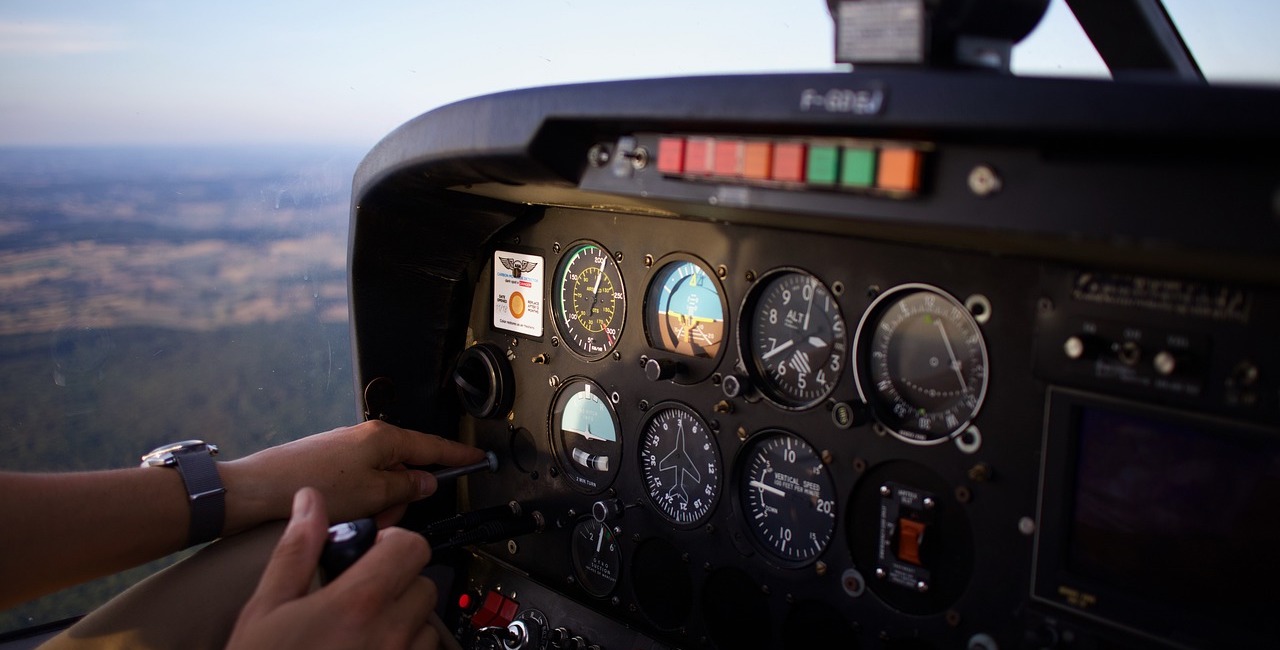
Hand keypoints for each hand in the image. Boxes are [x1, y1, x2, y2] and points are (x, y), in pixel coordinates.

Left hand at [222, 421, 484, 533]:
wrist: (258, 490)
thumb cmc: (314, 486)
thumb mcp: (373, 494)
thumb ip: (407, 487)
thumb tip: (426, 482)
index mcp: (384, 437)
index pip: (434, 446)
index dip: (459, 456)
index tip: (479, 458)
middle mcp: (366, 437)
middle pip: (406, 468)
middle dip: (402, 497)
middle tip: (386, 517)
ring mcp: (347, 450)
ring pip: (382, 481)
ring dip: (379, 504)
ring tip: (359, 519)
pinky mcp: (330, 464)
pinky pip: (361, 485)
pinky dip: (361, 503)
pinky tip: (344, 516)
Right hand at [227, 488, 440, 649]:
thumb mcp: (266, 608)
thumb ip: (297, 550)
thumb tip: (309, 503)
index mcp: (358, 603)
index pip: (410, 546)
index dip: (393, 542)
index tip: (373, 551)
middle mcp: (389, 633)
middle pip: (423, 583)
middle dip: (398, 581)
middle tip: (362, 595)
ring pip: (427, 625)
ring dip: (405, 621)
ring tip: (364, 632)